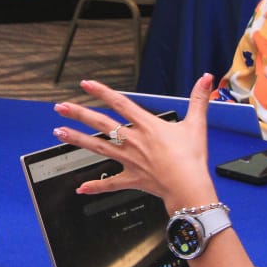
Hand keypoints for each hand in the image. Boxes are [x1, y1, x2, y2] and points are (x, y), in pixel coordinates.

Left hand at [52, 75, 219, 211]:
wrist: (189, 187)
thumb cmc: (192, 158)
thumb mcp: (197, 125)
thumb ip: (199, 100)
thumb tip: (207, 79)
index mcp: (147, 126)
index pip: (120, 103)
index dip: (102, 91)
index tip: (86, 84)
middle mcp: (133, 141)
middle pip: (100, 123)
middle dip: (78, 114)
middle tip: (60, 107)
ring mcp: (129, 160)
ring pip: (98, 147)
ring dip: (77, 140)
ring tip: (59, 133)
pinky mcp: (131, 178)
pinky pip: (110, 184)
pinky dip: (96, 187)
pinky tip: (81, 187)